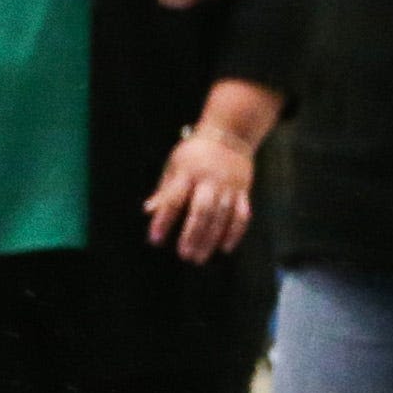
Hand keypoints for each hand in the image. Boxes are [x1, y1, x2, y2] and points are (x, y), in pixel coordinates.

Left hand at [142, 126, 257, 260]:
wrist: (229, 135)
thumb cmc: (195, 153)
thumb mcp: (175, 164)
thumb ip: (164, 189)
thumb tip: (148, 210)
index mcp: (188, 173)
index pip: (174, 199)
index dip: (164, 220)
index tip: (156, 240)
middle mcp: (210, 180)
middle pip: (202, 210)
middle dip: (192, 234)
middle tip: (184, 254)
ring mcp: (229, 186)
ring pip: (222, 216)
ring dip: (210, 239)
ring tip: (199, 257)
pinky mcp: (243, 191)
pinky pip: (242, 215)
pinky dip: (235, 233)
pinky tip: (225, 248)